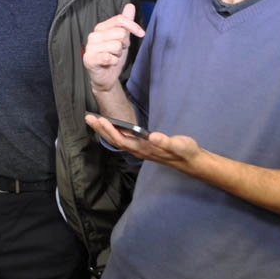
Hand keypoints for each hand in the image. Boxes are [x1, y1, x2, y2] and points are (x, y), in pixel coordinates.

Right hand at [83, 3, 143, 92]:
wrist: (105, 77)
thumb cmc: (113, 57)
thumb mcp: (122, 38)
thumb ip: (125, 22)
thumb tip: (130, 6)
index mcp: (100, 28)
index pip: (119, 20)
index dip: (133, 26)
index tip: (141, 33)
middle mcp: (93, 35)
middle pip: (120, 33)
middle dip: (124, 44)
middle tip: (118, 51)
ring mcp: (90, 47)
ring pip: (116, 46)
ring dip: (119, 54)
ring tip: (113, 57)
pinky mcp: (89, 59)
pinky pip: (109, 57)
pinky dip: (113, 61)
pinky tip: (109, 63)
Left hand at [85, 113, 200, 170]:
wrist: (190, 161)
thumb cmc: (185, 152)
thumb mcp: (179, 145)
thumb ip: (166, 142)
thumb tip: (153, 136)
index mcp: (145, 149)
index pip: (122, 140)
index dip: (111, 130)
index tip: (101, 119)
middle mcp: (139, 150)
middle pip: (115, 140)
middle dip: (101, 129)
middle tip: (89, 117)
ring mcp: (139, 149)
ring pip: (117, 140)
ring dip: (104, 130)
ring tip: (93, 120)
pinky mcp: (142, 146)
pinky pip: (123, 139)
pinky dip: (113, 132)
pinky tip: (109, 126)